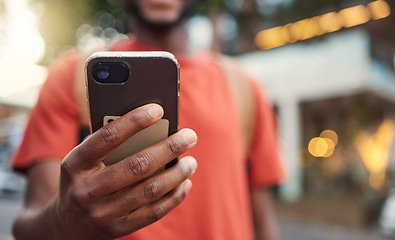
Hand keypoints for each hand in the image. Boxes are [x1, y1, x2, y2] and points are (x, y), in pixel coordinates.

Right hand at [50, 104, 196, 238]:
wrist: (68, 226)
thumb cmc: (84, 180)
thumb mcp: (84, 161)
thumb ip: (109, 145)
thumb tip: (153, 127)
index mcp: (75, 164)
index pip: (107, 138)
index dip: (134, 121)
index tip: (158, 110)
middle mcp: (87, 191)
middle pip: (137, 166)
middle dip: (168, 148)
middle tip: (189, 136)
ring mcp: (102, 213)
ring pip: (150, 190)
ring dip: (176, 174)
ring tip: (191, 162)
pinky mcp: (118, 229)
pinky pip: (154, 212)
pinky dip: (174, 196)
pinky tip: (184, 183)